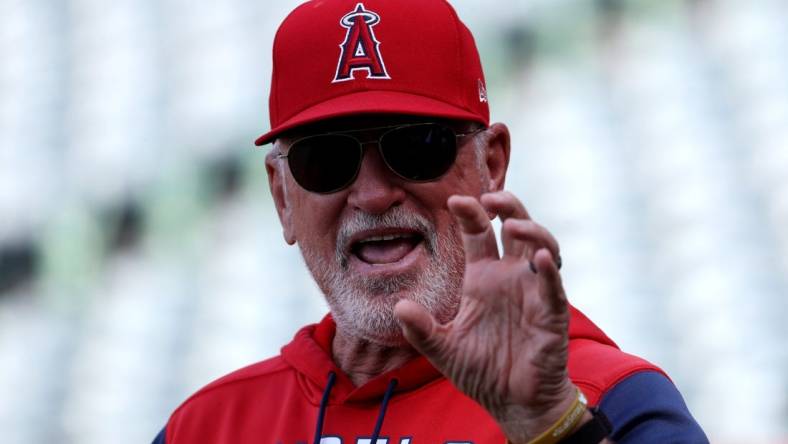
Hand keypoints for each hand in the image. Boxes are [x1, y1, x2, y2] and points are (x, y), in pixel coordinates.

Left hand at [394, 191, 576, 442]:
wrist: (513, 404)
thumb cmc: (482, 372)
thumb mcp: (444, 350)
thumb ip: (422, 330)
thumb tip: (400, 307)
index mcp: (483, 278)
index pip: (479, 234)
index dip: (471, 214)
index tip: (454, 200)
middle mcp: (510, 277)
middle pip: (516, 227)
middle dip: (508, 206)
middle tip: (491, 197)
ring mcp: (533, 292)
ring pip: (541, 247)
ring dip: (532, 231)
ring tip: (512, 224)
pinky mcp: (551, 313)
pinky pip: (553, 286)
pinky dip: (548, 271)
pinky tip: (538, 260)